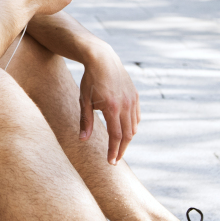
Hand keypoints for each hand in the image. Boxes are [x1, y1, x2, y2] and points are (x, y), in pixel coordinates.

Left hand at [79, 44, 140, 164]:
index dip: (114, 151)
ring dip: (127, 139)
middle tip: (115, 159)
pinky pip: (136, 117)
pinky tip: (125, 130)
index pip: (116, 136)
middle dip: (121, 149)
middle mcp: (125, 105)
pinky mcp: (135, 95)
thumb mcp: (84, 100)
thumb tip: (83, 140)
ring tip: (118, 146)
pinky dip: (132, 126)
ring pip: (134, 127)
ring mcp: (132, 100)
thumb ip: (85, 121)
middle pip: (127, 135)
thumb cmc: (90, 80)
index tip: (111, 162)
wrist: (103, 58)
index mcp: (112, 107)